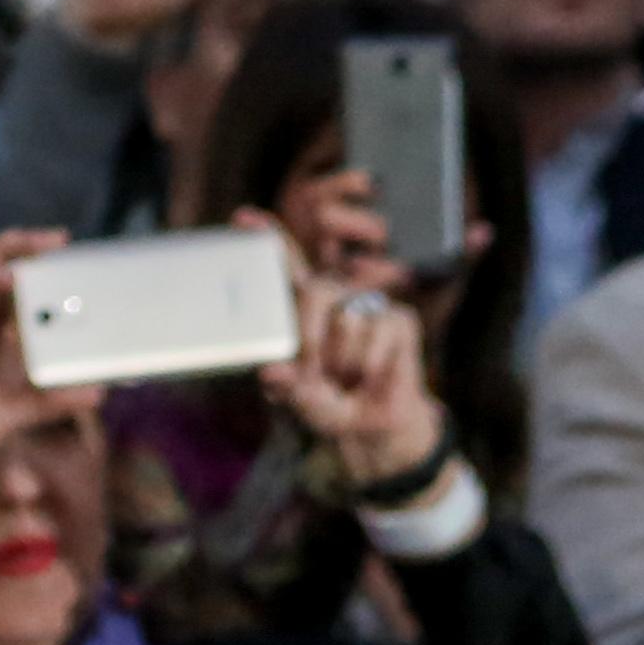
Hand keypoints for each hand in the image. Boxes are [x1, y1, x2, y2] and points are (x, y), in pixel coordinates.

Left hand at [250, 203, 447, 490]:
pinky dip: (368, 364)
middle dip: (309, 339)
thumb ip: (287, 388)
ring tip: (345, 378)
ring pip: (348, 318)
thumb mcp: (299, 401)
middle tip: (315, 373)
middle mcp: (335, 301)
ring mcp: (369, 307)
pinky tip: (370, 375)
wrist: (373, 428)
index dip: (269, 240)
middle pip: (315, 292)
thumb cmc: (328, 406)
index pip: (285, 271)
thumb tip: (272, 373)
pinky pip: (377, 334)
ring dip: (342, 361)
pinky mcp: (399, 320)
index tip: (244, 216)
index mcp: (302, 314)